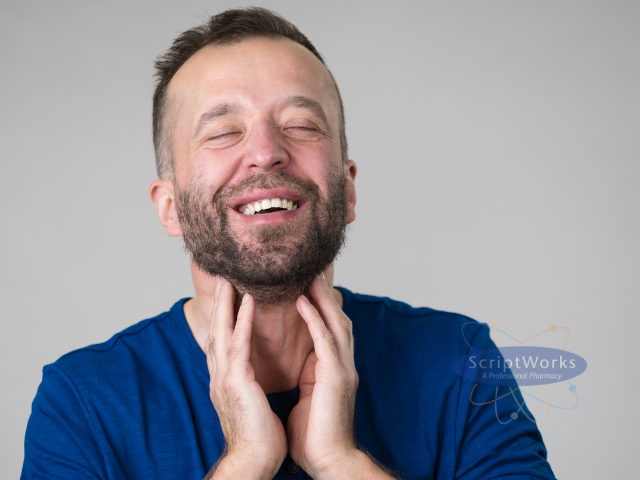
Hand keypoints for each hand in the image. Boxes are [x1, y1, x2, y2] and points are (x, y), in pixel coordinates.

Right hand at [205, 277, 287, 478]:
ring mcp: (225, 378)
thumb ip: (249, 386)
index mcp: (226, 382)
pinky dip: (242, 321)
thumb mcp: (251, 404)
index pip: (222, 343)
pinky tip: (248, 302)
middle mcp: (220, 376)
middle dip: (219, 305)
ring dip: (226, 303)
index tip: (228, 298)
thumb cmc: (258, 438)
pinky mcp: (236, 382)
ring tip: (230, 280)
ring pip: (222, 332)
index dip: (224, 319)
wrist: (253, 462)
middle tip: (222, 279)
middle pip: (215, 332)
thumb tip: (253, 377)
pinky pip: (239, 344)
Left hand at [287, 275, 359, 478]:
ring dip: (322, 297)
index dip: (321, 307)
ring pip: (335, 322)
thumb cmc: (314, 434)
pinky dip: (314, 318)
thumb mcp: (309, 396)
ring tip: (309, 275)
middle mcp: (342, 364)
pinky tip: (303, 301)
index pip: (329, 329)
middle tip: (312, 271)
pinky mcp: (336, 376)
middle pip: (336, 319)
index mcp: (334, 369)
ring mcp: (343, 369)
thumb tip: (299, 365)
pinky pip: (325, 339)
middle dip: (325, 294)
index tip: (307, 286)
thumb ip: (308, 376)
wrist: (328, 460)